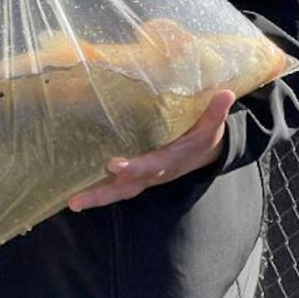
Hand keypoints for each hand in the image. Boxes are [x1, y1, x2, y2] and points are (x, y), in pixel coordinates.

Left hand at [67, 90, 235, 211]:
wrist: (208, 154)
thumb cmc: (206, 136)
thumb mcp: (213, 125)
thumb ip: (215, 111)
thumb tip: (227, 94)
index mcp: (170, 161)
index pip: (151, 165)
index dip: (134, 167)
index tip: (113, 165)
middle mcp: (155, 174)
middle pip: (127, 188)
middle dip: (103, 195)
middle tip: (76, 201)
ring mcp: (145, 178)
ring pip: (118, 191)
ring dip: (96, 197)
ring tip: (71, 203)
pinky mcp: (138, 177)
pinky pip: (117, 187)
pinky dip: (98, 192)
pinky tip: (76, 194)